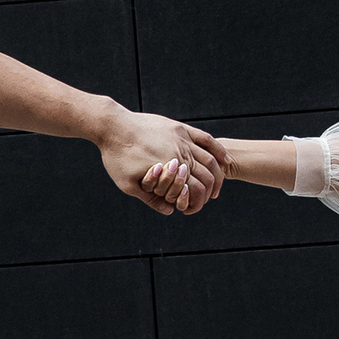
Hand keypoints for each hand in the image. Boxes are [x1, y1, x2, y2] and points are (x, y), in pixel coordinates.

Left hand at [98, 109, 222, 213]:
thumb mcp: (128, 184)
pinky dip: (218, 150)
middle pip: (207, 175)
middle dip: (210, 190)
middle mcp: (180, 153)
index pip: (196, 190)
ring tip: (216, 185)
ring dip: (217, 174)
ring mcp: (182, 139)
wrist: (113, 126)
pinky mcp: (179, 128)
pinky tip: (224, 160)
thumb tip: (169, 211)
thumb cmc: (117, 157)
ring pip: (210, 158)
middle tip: (208, 198)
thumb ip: (150, 199)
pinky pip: (205, 139)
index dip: (198, 202)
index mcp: (169, 170)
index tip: (194, 208)